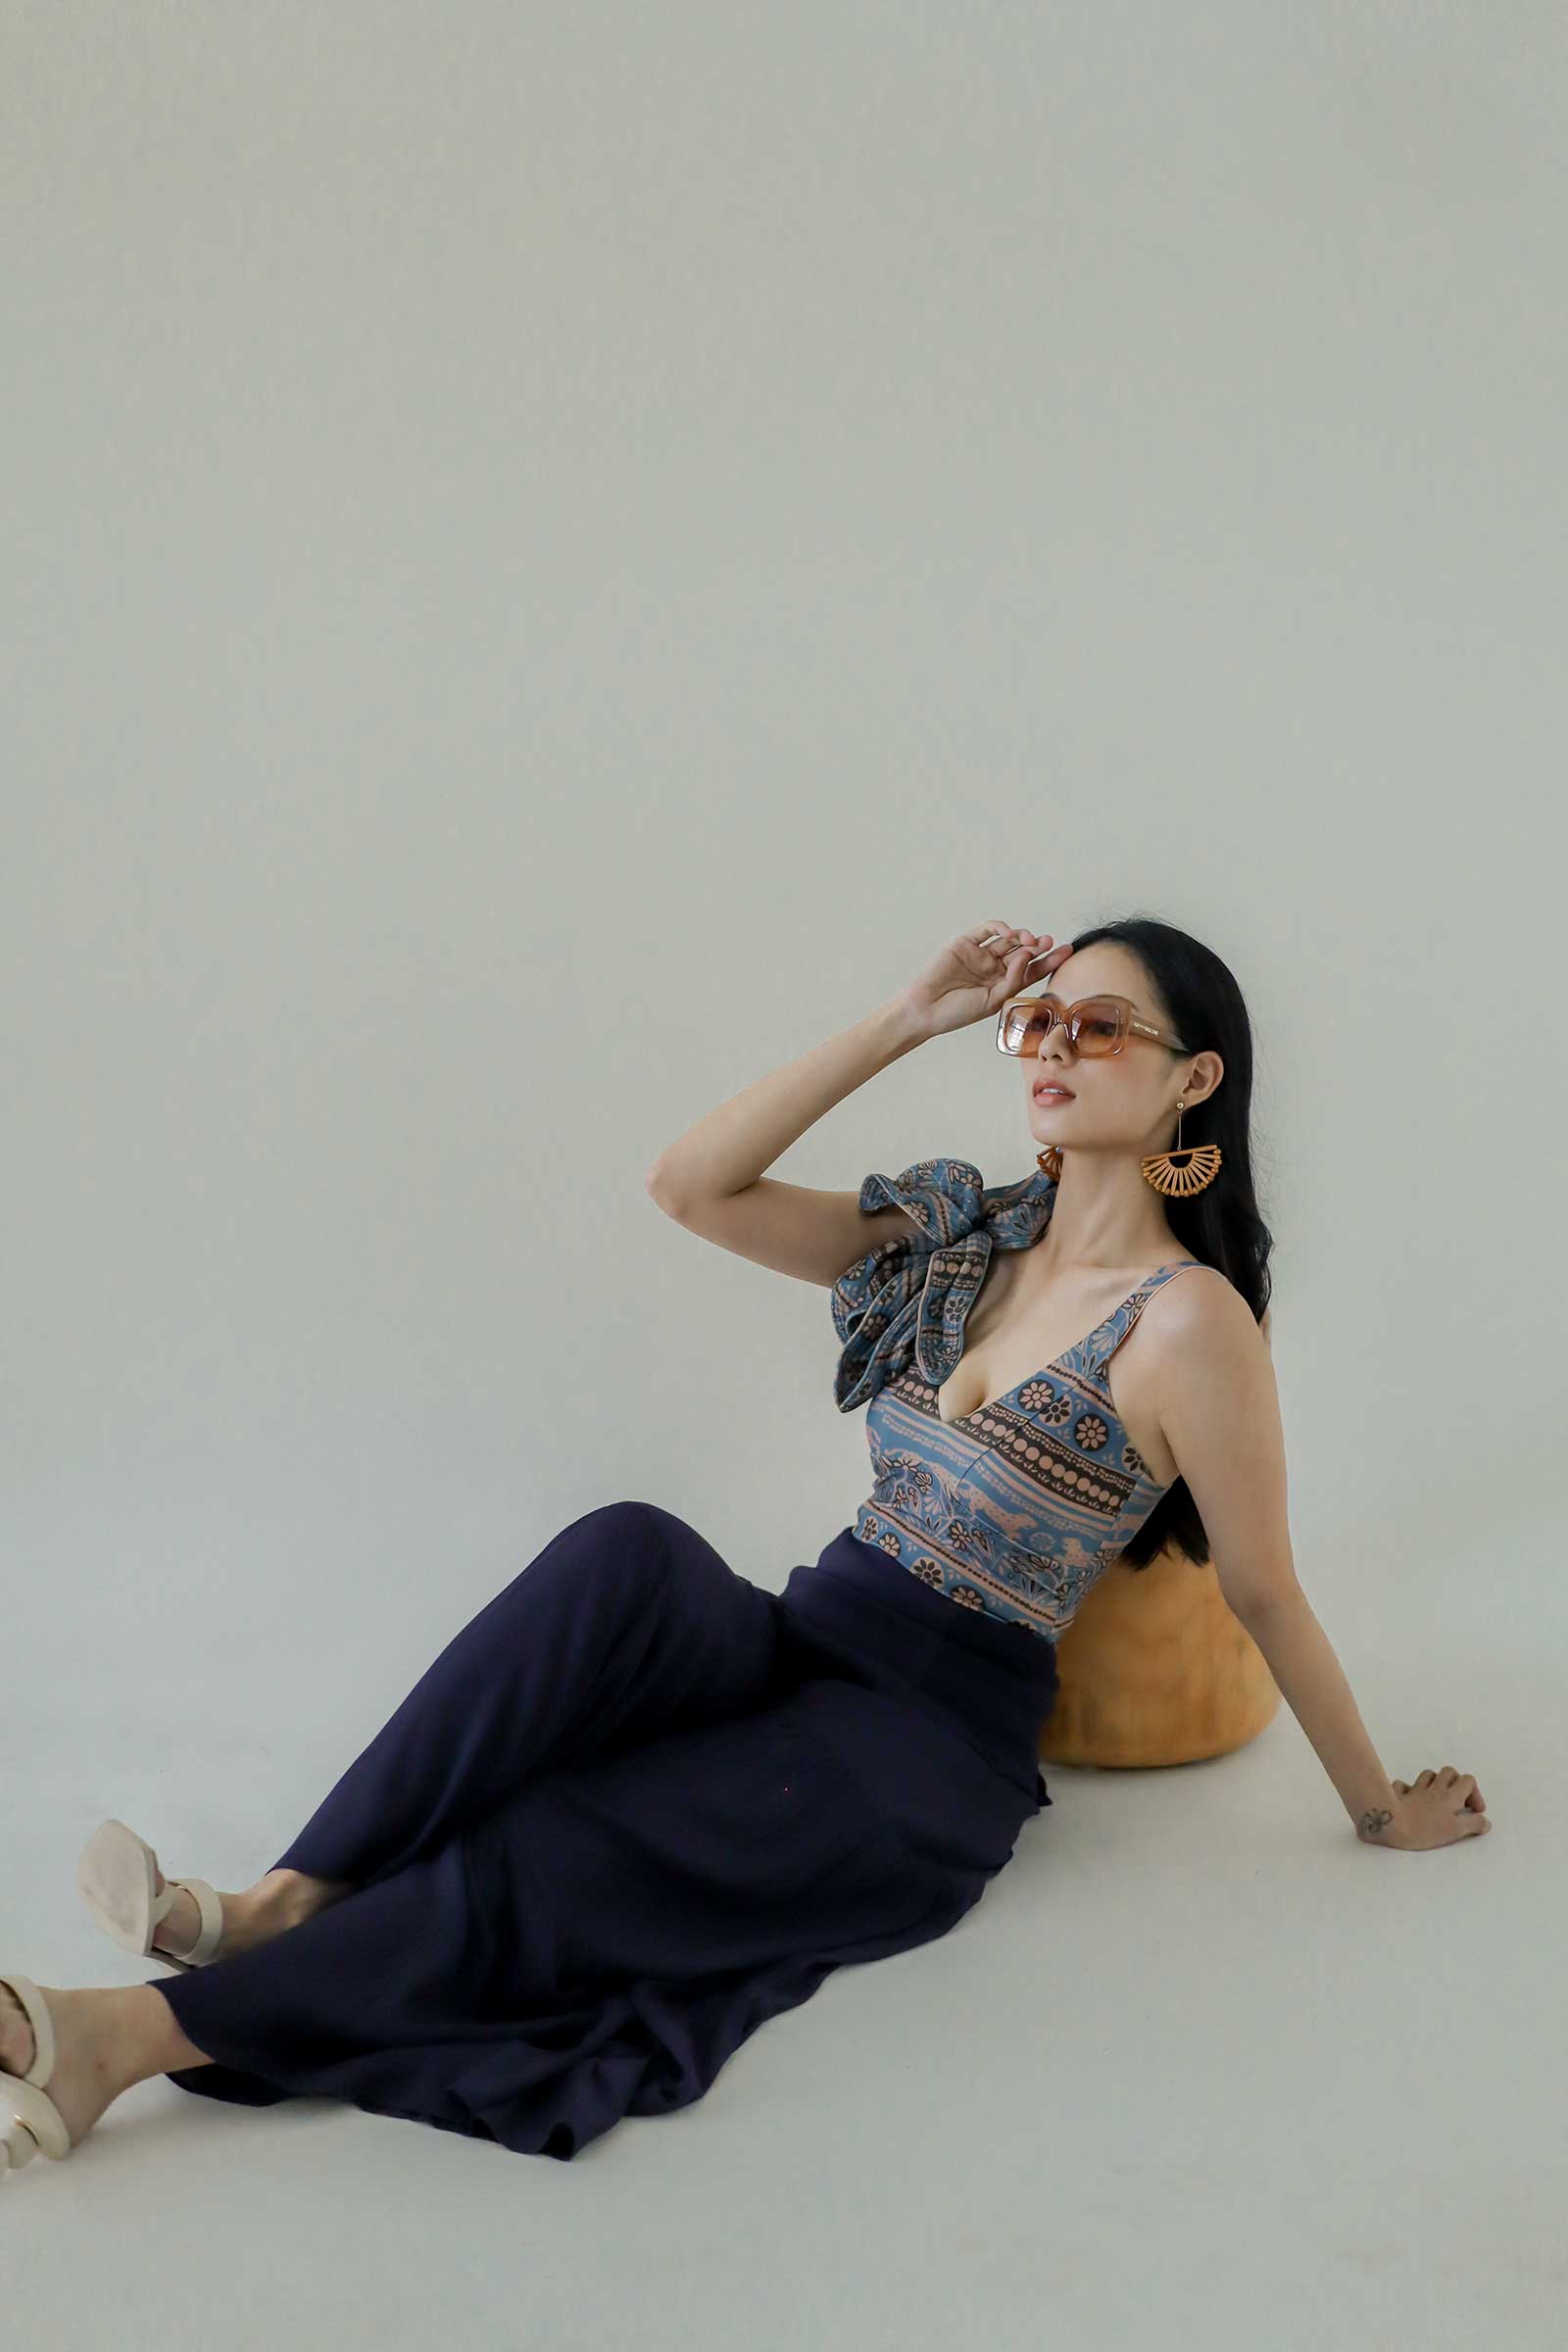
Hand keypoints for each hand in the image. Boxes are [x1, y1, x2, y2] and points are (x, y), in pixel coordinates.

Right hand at [899, 920, 1074, 1041]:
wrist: (927, 1010)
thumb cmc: (958, 1012)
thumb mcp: (993, 1002)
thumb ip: (1012, 980)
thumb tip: (1025, 956)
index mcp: (1003, 984)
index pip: (1032, 969)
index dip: (1050, 960)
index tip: (1068, 952)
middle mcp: (994, 968)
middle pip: (1024, 952)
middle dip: (1039, 946)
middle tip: (1050, 943)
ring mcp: (981, 955)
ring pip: (1008, 939)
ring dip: (1023, 937)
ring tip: (1031, 942)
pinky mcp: (966, 944)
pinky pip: (987, 930)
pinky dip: (1001, 928)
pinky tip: (1011, 934)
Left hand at [1361, 1767, 1492, 1849]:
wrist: (1392, 1823)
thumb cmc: (1426, 1829)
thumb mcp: (1456, 1831)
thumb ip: (1473, 1824)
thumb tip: (1485, 1822)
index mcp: (1450, 1795)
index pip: (1468, 1780)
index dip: (1475, 1793)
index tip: (1474, 1810)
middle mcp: (1434, 1788)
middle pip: (1449, 1772)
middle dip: (1456, 1783)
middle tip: (1457, 1801)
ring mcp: (1415, 1789)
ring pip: (1428, 1775)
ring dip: (1435, 1783)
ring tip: (1437, 1801)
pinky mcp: (1398, 1793)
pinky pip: (1405, 1785)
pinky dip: (1410, 1790)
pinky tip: (1411, 1801)